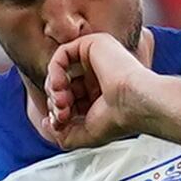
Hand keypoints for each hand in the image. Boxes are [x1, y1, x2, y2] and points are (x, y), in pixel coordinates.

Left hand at [43, 32, 158, 149]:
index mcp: (98, 95)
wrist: (134, 105)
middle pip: (62, 85)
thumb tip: (46, 124)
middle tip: (61, 115)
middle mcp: (97, 76)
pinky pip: (61, 54)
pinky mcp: (92, 45)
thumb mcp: (86, 135)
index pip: (68, 100)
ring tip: (61, 103)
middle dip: (55, 103)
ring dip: (53, 90)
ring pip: (59, 70)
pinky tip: (59, 85)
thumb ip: (63, 135)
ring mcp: (95, 60)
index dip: (58, 113)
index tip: (61, 124)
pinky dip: (54, 71)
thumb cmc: (119, 120)